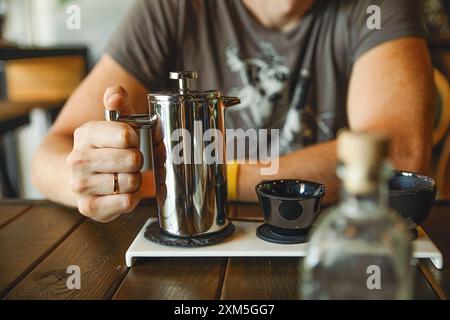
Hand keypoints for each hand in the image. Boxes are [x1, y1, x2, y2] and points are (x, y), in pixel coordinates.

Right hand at [67, 85, 142, 221]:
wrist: (73, 175)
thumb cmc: (102, 147)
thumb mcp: (111, 119)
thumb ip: (117, 99)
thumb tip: (114, 98)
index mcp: (85, 134)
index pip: (127, 135)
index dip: (135, 138)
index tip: (129, 140)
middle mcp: (78, 160)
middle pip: (132, 159)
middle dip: (136, 160)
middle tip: (129, 160)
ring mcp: (81, 186)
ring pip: (131, 182)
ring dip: (135, 179)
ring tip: (124, 175)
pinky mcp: (89, 207)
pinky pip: (126, 202)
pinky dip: (132, 196)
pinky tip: (123, 191)